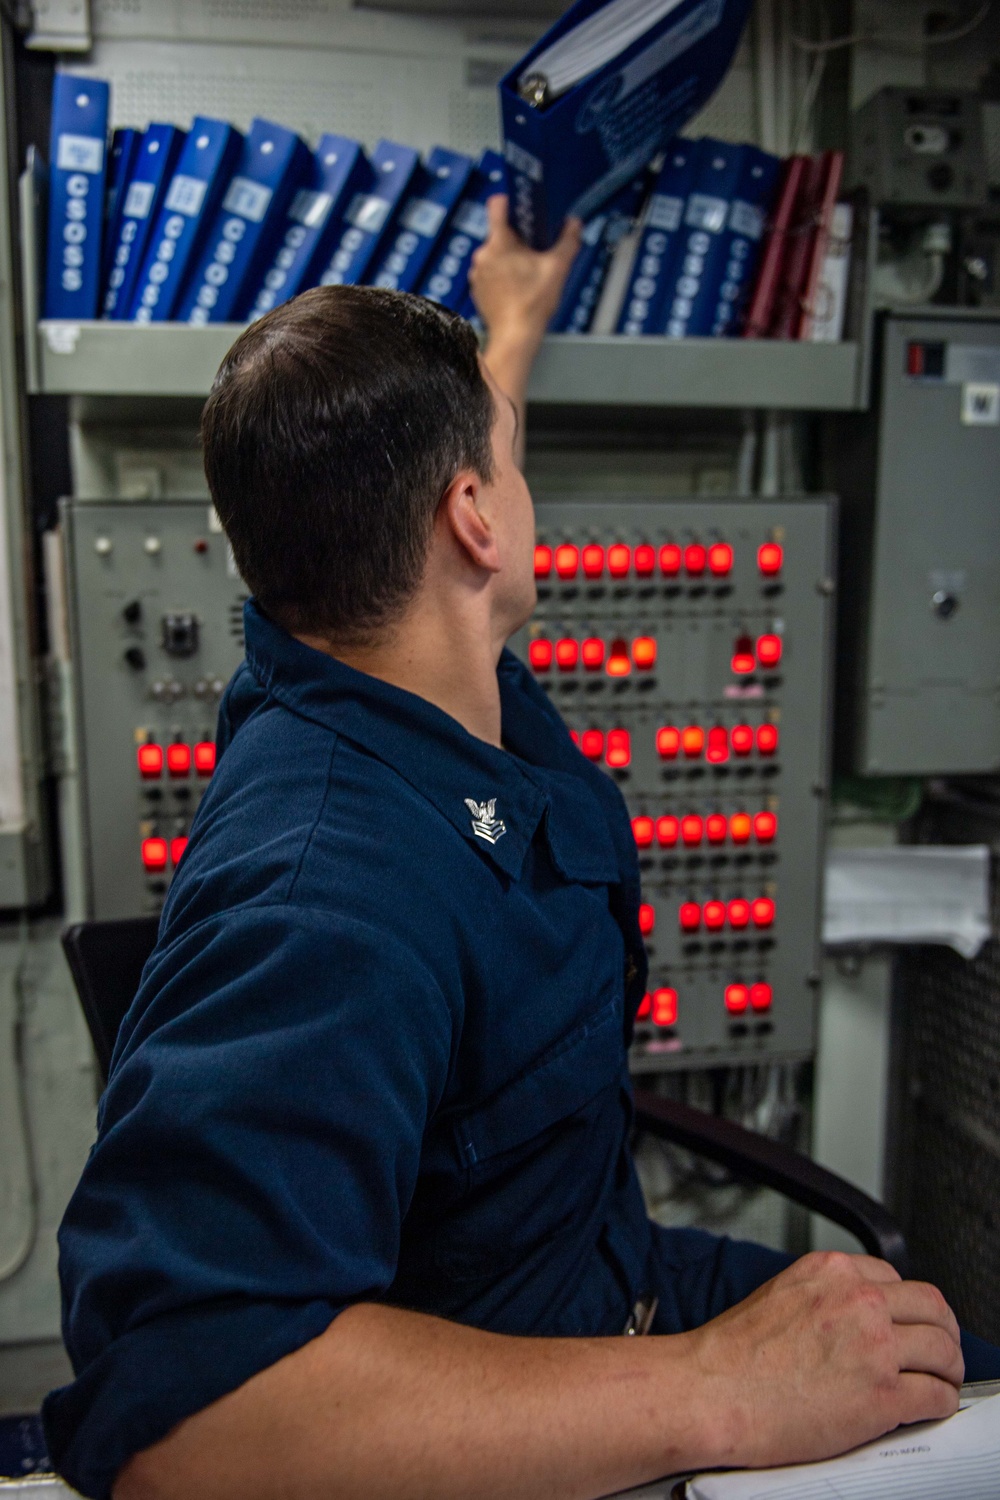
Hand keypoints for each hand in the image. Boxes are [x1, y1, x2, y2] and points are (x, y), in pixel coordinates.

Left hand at [469, 195, 581, 347]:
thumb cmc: (532, 305)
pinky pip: (489, 272)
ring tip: (526, 274)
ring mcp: (477, 273)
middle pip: (500, 233)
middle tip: (534, 253)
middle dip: (517, 239)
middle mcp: (482, 255)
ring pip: (494, 254)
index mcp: (499, 243)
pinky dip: (501, 275)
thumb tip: (573, 224)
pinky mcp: (477, 289)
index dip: (510, 200)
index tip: (521, 205)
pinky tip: (516, 287)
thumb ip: (568, 241)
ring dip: (508, 258)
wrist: (515, 336)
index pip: (497, 205)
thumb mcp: (558, 268)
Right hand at [684, 1251, 963, 1469]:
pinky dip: (940, 1402)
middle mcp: (859, 1301)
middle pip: (932, 1307)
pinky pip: (935, 1396)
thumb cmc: (733, 1353)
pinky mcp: (881, 1396)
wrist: (713, 1391)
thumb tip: (851, 1314)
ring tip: (942, 1380)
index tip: (909, 1323)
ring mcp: (874, 1348)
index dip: (907, 1306)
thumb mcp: (782, 1293)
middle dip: (942, 1330)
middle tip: (941, 1349)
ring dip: (949, 1367)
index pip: (896, 1279)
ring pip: (943, 1350)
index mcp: (832, 1271)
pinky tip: (929, 1406)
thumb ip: (824, 1295)